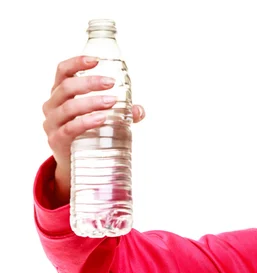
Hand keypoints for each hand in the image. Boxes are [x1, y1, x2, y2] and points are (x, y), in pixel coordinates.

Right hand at [42, 55, 144, 203]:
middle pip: (66, 87)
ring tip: (112, 101)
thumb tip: (139, 110)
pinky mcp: (57, 140)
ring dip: (91, 102)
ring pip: (68, 107)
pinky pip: (70, 128)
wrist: (74, 163)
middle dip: (90, 82)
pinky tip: (101, 118)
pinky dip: (86, 122)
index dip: (77, 63)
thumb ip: (122, 112)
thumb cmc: (87, 133)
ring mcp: (52, 123)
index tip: (96, 60)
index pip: (62, 71)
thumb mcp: (102, 118)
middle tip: (111, 83)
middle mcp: (52, 106)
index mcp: (60, 94)